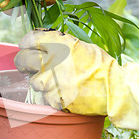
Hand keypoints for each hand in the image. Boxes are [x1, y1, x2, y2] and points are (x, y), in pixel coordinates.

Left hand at [14, 29, 138, 138]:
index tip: (27, 46)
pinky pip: (45, 97)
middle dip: (23, 62)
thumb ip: (60, 45)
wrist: (115, 89)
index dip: (27, 43)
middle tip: (27, 65)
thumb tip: (45, 46)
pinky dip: (52, 96)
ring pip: (34, 81)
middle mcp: (51, 61)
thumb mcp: (82, 46)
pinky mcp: (54, 99)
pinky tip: (65, 93)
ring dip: (41, 81)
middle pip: (23, 59)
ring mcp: (51, 82)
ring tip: (56, 81)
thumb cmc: (102, 66)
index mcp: (58, 43)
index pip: (29, 39)